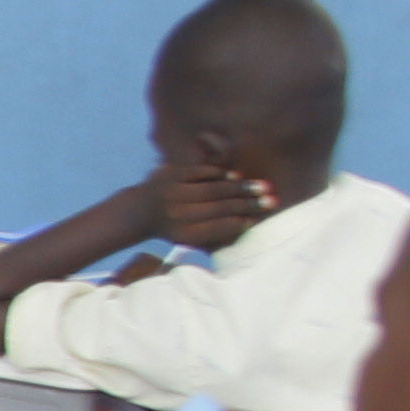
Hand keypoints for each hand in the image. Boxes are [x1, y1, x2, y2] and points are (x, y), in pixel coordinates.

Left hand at [153, 151, 278, 250]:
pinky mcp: (171, 174)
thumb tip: (246, 224)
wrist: (138, 212)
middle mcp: (177, 214)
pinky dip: (221, 174)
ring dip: (241, 187)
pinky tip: (237, 177)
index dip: (239, 223)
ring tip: (263, 187)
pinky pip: (202, 172)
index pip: (217, 228)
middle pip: (220, 207)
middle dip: (249, 204)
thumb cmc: (174, 228)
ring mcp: (173, 192)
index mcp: (182, 233)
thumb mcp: (188, 238)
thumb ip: (214, 235)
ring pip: (214, 188)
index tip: (257, 220)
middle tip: (272, 201)